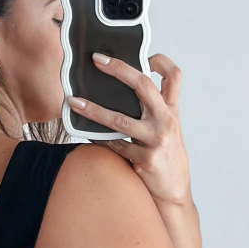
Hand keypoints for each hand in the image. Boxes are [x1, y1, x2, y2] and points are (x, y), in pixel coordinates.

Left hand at [65, 53, 190, 206]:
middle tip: (97, 60)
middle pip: (144, 85)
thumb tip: (124, 90)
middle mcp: (166, 122)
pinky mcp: (145, 160)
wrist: (175, 192)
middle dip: (119, 69)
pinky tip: (84, 133)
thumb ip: (154, 110)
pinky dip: (97, 138)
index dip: (161, 61)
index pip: (174, 77)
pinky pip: (114, 145)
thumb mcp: (169, 130)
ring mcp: (156, 141)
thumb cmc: (168, 159)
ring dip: (94, 109)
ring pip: (119, 119)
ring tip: (74, 102)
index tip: (145, 55)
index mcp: (172, 111)